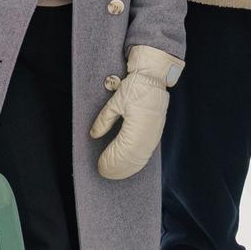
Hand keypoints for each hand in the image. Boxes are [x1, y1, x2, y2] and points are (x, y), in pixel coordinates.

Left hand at [88, 45, 181, 179]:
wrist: (153, 77)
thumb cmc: (135, 87)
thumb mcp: (115, 102)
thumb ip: (104, 120)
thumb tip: (94, 134)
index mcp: (137, 125)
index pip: (122, 151)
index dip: (111, 161)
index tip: (101, 166)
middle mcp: (148, 132)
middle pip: (132, 158)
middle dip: (118, 168)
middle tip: (104, 172)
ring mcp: (154, 133)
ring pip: (141, 157)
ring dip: (128, 167)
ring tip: (115, 172)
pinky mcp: (156, 132)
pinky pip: (147, 152)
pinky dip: (137, 161)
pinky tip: (129, 165)